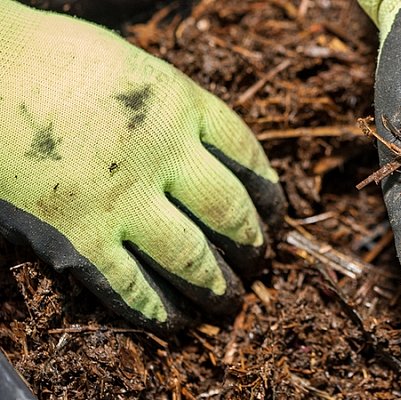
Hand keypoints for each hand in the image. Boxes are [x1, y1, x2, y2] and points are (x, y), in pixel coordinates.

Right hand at [0, 0, 285, 332]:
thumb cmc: (48, 57)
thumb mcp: (132, 66)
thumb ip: (171, 108)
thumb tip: (198, 147)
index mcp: (181, 104)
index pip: (246, 153)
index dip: (267, 189)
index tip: (275, 209)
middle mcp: (163, 154)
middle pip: (229, 211)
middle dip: (250, 242)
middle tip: (258, 258)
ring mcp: (123, 199)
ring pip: (190, 257)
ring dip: (214, 284)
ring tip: (227, 298)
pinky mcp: (78, 236)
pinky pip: (127, 285)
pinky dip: (154, 308)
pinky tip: (170, 320)